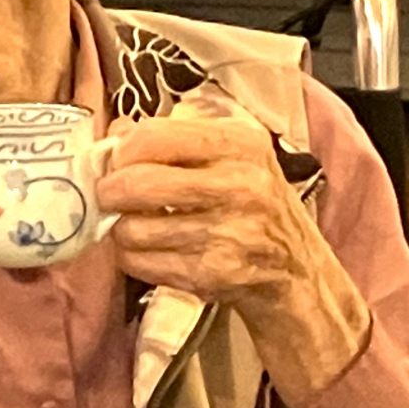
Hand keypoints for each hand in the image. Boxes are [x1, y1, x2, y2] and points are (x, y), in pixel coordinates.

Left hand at [98, 116, 370, 407]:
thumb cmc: (254, 206)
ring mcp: (230, 233)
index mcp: (240, 145)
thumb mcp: (230, 158)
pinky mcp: (214, 274)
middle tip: (110, 197)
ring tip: (134, 225)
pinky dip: (133, 258)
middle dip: (109, 192)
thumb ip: (173, 138)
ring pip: (133, 228)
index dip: (121, 151)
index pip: (152, 136)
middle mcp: (241, 186)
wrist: (298, 272)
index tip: (117, 162)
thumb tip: (114, 133)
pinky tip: (149, 251)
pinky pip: (142, 263)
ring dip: (120, 230)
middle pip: (137, 183)